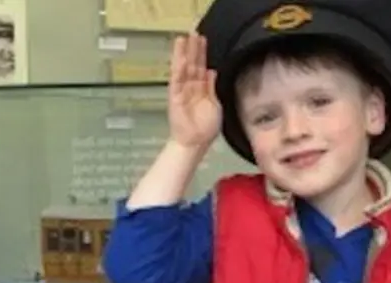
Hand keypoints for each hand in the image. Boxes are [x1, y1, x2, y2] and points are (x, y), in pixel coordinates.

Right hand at [167, 32, 220, 149]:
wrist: (195, 143)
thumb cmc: (205, 127)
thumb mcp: (215, 103)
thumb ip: (212, 87)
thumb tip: (212, 71)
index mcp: (201, 88)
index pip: (201, 67)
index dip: (202, 53)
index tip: (203, 39)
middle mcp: (191, 87)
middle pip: (192, 64)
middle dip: (193, 48)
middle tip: (194, 32)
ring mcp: (182, 91)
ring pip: (183, 68)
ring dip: (184, 53)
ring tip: (184, 38)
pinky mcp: (175, 96)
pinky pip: (176, 80)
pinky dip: (178, 69)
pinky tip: (180, 58)